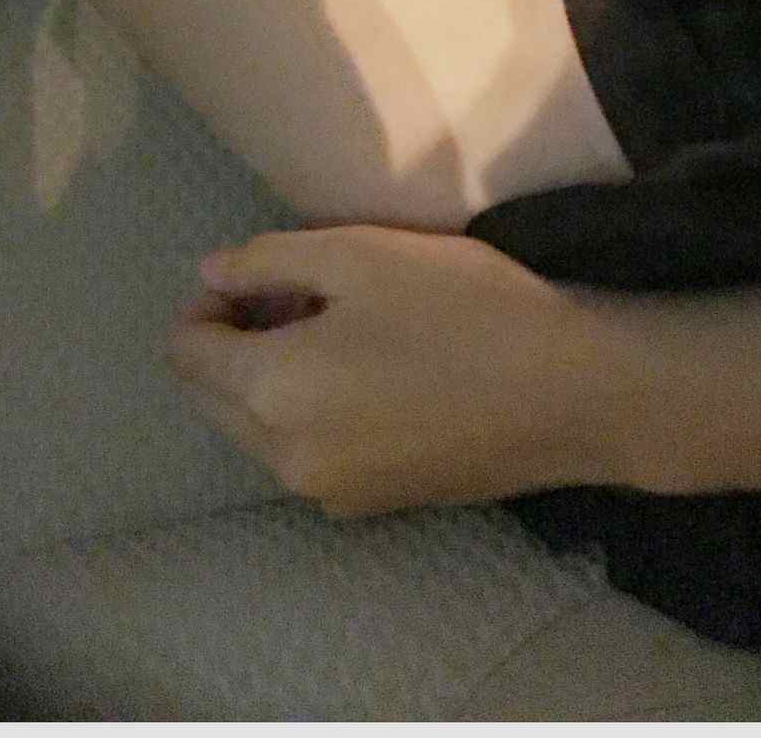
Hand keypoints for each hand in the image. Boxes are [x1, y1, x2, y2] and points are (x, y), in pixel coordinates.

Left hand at [165, 226, 629, 516]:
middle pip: (213, 399)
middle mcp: (285, 460)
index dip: (207, 305)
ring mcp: (331, 493)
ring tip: (339, 325)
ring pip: (258, 430)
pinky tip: (371, 371)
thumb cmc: (461, 307)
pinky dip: (312, 413)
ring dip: (272, 378)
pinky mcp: (374, 505)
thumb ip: (266, 261)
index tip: (257, 273)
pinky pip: (307, 453)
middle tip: (298, 292)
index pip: (187, 354)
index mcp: (271, 393)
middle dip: (235, 343)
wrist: (573, 393)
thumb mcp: (356, 255)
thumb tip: (209, 274)